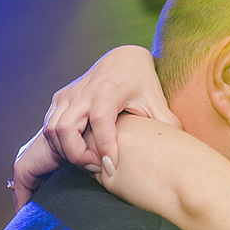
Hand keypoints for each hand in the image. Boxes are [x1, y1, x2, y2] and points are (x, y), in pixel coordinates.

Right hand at [11, 46, 178, 209]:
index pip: (100, 119)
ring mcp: (68, 96)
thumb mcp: (157, 102)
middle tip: (100, 168)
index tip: (112, 166)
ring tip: (93, 164)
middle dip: (78, 155)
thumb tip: (179, 149)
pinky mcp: (60, 101)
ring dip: (68, 153)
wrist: (122, 60)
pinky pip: (51, 128)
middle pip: (65, 128)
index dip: (104, 144)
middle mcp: (83, 92)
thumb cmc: (142, 83)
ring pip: (52, 130)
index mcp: (109, 90)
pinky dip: (62, 146)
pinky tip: (82, 155)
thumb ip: (167, 124)